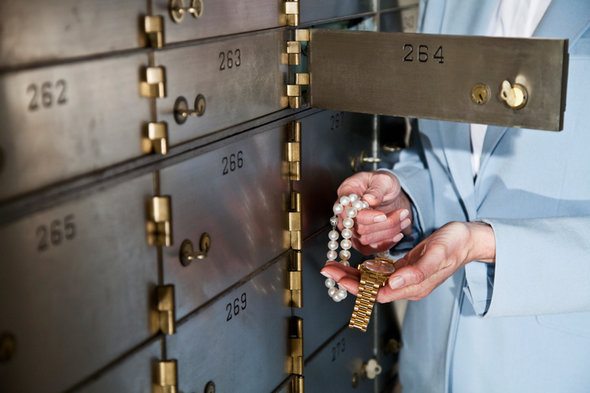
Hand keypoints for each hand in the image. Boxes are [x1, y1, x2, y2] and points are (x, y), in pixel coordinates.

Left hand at [321, 221, 494, 302]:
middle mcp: (407, 286)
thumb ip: (417, 271)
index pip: (377, 292)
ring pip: (373, 282)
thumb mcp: (438, 253)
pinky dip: (364, 270)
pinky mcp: (405, 270)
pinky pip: (380, 274)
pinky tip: (354, 265)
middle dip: (347, 280)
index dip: (355, 287)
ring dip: (352, 276)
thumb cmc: (455, 244)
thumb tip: (393, 283)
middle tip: (327, 269)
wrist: (468, 240)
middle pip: (371, 289)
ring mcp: (406, 279)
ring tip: (334, 267)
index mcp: (413, 286)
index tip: (337, 277)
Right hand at [336, 171, 412, 253]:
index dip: (366, 217)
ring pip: (365, 239)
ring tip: (405, 220)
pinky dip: (385, 244)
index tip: (383, 215)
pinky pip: (368, 249)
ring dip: (388, 233)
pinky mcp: (358, 240)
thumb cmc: (382, 183)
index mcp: (346, 194)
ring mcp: (350, 229)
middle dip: (384, 224)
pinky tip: (398, 234)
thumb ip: (376, 189)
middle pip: (358, 228)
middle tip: (403, 214)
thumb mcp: (383, 180)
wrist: (387, 193)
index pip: (349, 211)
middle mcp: (344, 213)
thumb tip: (369, 200)